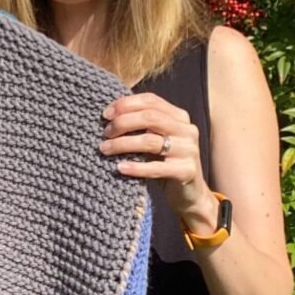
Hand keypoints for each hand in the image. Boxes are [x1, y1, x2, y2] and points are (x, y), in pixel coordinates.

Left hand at [99, 92, 219, 225]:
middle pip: (150, 118)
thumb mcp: (155, 139)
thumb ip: (140, 126)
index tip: (105, 114)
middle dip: (122, 123)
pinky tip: (120, 168)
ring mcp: (189, 150)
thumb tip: (109, 114)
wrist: (189, 193)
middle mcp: (187, 130)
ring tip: (105, 149)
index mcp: (179, 117)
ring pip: (150, 141)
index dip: (126, 104)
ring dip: (123, 144)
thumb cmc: (164, 162)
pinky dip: (136, 167)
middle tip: (105, 133)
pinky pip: (156, 168)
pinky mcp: (186, 171)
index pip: (151, 100)